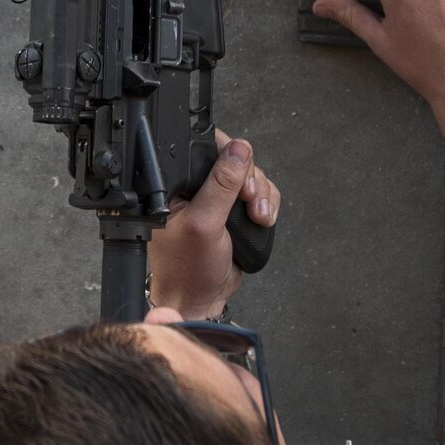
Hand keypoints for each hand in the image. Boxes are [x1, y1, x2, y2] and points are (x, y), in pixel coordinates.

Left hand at [149, 129, 280, 319]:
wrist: (202, 298)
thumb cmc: (188, 267)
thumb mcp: (204, 223)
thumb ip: (221, 185)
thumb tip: (238, 150)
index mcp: (177, 182)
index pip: (204, 147)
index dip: (228, 152)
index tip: (241, 170)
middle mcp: (196, 186)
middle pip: (236, 159)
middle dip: (250, 180)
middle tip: (248, 201)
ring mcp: (218, 198)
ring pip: (252, 176)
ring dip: (261, 195)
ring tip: (257, 217)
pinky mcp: (234, 210)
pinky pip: (260, 193)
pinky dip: (267, 204)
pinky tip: (261, 221)